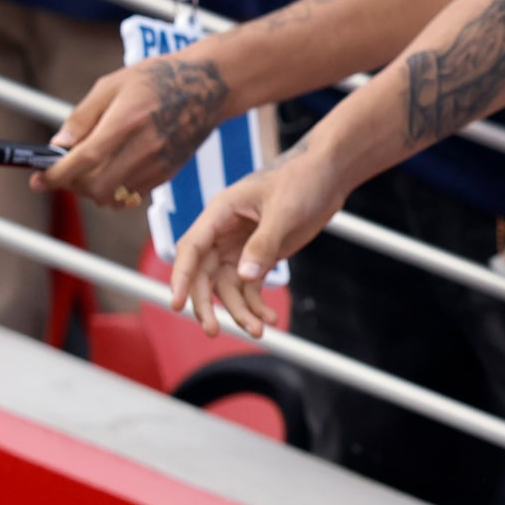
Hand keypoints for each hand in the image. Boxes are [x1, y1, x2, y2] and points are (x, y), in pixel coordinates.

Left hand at [44, 52, 229, 206]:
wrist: (207, 87)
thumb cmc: (157, 80)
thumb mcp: (112, 85)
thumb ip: (83, 116)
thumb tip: (58, 144)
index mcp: (125, 121)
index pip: (83, 161)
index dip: (56, 175)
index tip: (39, 180)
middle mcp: (143, 147)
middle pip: (95, 186)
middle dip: (72, 185)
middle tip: (63, 172)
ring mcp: (157, 164)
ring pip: (112, 196)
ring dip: (92, 190)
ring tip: (87, 171)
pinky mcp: (167, 173)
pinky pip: (131, 195)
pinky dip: (113, 190)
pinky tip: (111, 171)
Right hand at [168, 142, 340, 336]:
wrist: (328, 173)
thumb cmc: (301, 178)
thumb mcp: (283, 210)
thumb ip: (263, 244)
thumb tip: (244, 277)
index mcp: (220, 213)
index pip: (191, 249)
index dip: (181, 277)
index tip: (177, 304)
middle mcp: (224, 232)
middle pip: (204, 275)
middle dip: (206, 304)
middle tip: (212, 331)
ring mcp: (241, 246)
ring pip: (228, 286)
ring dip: (239, 310)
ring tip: (257, 331)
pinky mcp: (260, 257)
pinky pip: (251, 287)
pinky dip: (257, 305)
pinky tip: (270, 319)